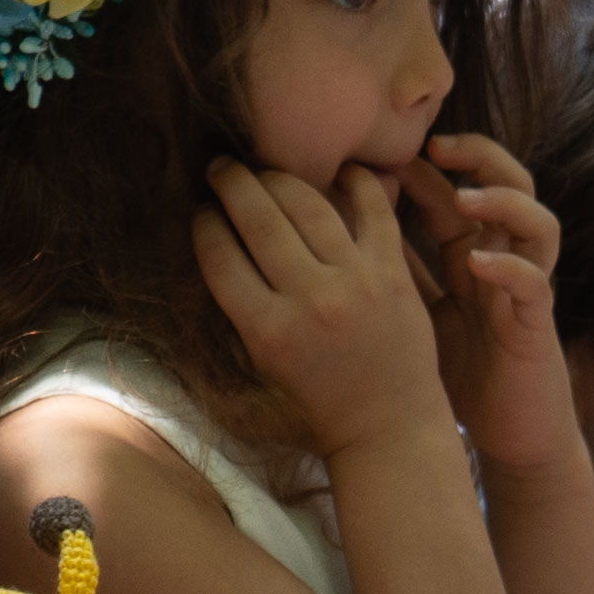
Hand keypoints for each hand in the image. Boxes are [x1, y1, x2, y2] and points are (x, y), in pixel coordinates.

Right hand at [195, 157, 456, 463]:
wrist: (389, 426)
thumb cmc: (318, 403)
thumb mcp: (263, 363)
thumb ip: (242, 308)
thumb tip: (219, 243)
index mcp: (268, 332)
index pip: (220, 256)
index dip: (203, 223)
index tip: (200, 210)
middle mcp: (310, 301)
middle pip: (257, 220)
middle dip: (231, 184)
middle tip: (220, 167)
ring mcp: (355, 282)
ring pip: (307, 205)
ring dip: (278, 177)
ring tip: (263, 168)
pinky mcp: (393, 272)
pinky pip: (373, 210)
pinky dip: (357, 181)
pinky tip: (340, 168)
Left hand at [402, 131, 575, 473]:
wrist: (505, 431)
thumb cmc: (451, 372)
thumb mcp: (410, 313)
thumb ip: (387, 271)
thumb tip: (320, 237)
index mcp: (467, 254)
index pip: (451, 191)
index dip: (423, 165)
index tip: (381, 148)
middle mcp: (500, 260)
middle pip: (505, 186)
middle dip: (476, 158)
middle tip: (435, 144)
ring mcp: (522, 290)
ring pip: (537, 222)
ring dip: (503, 204)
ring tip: (465, 198)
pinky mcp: (535, 325)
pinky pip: (536, 284)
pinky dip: (510, 268)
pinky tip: (478, 262)